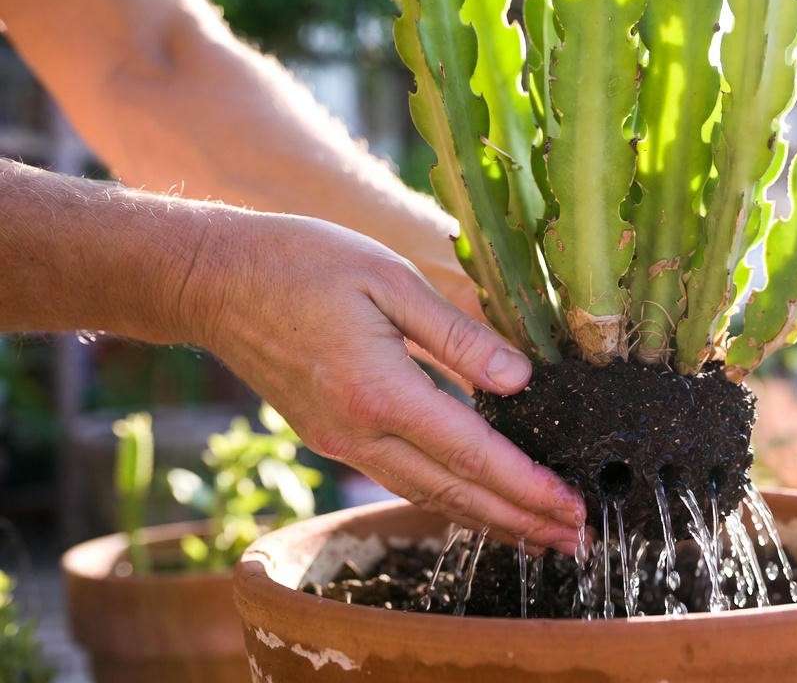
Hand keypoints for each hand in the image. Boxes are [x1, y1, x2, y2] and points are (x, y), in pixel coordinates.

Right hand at [184, 211, 583, 554]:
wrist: (214, 281)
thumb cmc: (302, 264)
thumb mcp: (389, 279)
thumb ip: (456, 335)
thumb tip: (519, 379)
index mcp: (379, 391)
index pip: (471, 453)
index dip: (526, 485)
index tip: (570, 507)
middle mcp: (358, 432)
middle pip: (454, 492)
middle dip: (519, 520)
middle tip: (574, 542)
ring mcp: (340, 441)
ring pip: (426, 496)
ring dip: (487, 520)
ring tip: (538, 536)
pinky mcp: (330, 437)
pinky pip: (400, 480)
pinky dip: (446, 500)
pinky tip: (475, 504)